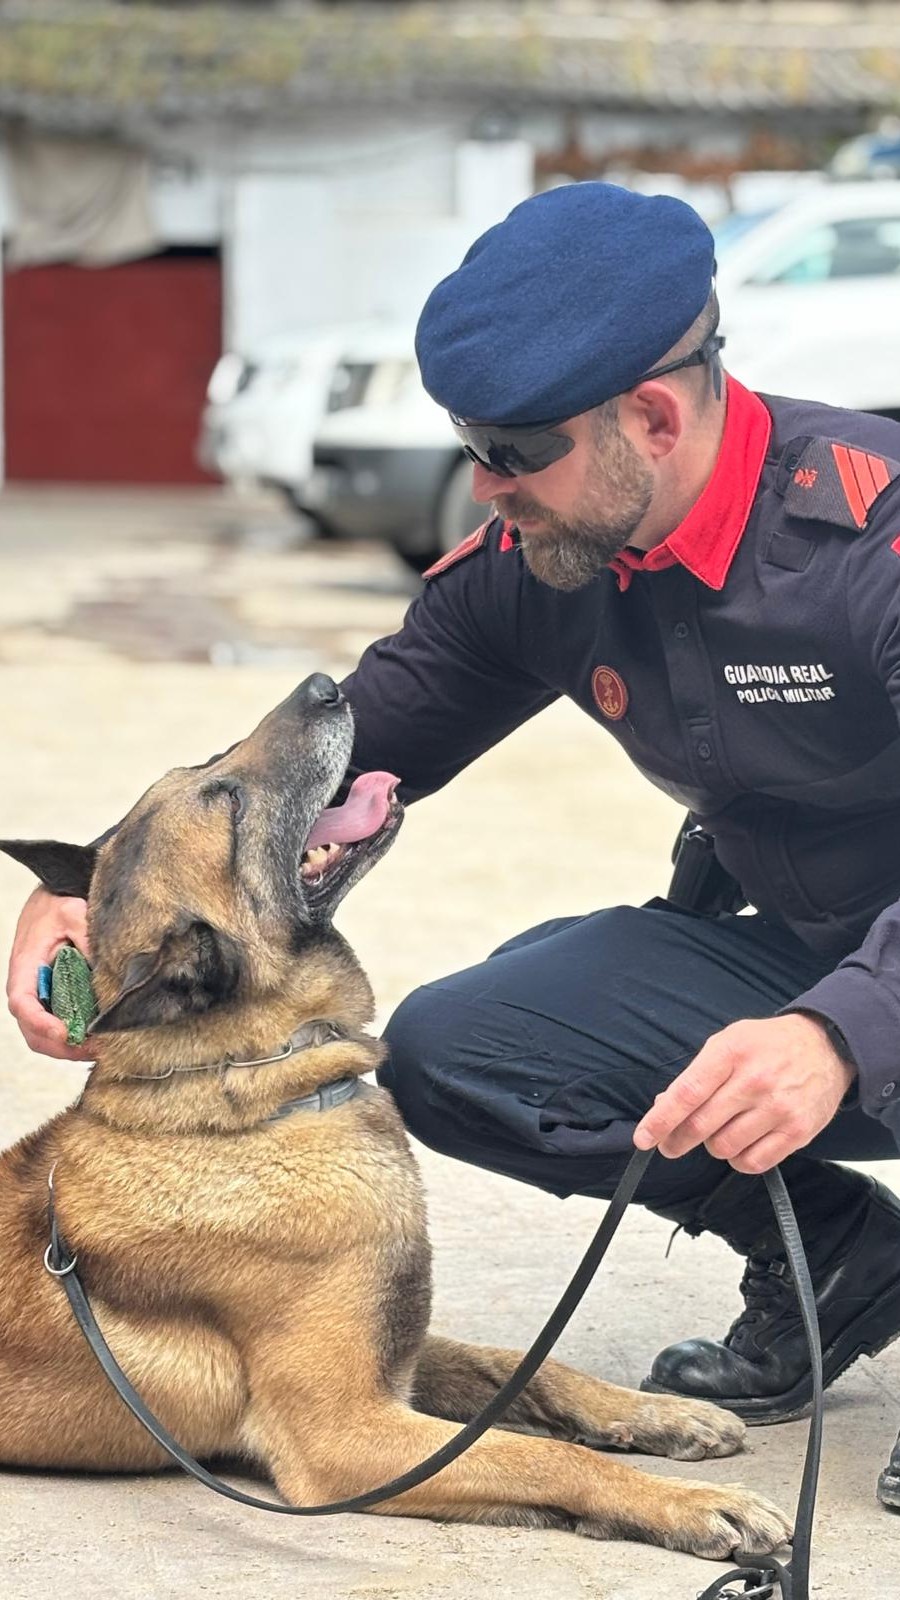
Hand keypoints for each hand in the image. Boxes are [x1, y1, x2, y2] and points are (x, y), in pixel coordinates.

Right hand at [6, 887, 93, 1061]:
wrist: (52, 902)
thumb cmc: (57, 909)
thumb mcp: (73, 914)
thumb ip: (87, 938)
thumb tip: (105, 969)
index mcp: (24, 969)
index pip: (23, 1005)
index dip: (42, 1024)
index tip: (67, 1033)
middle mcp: (26, 990)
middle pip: (33, 1033)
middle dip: (62, 1046)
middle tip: (94, 1048)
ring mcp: (37, 999)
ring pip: (43, 1038)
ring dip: (68, 1049)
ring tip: (99, 1048)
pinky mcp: (50, 1002)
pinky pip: (55, 1029)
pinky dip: (71, 1041)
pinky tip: (95, 1040)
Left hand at [633, 1014, 855, 1174]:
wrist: (827, 1046)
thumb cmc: (768, 1045)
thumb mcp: (728, 1042)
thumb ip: (696, 1075)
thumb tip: (663, 1108)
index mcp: (731, 1052)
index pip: (687, 1093)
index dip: (660, 1120)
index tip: (644, 1138)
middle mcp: (755, 1080)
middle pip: (700, 1126)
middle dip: (677, 1141)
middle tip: (670, 1144)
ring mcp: (779, 1107)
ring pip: (723, 1148)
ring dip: (713, 1146)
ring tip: (720, 1130)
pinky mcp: (798, 1131)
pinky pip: (753, 1163)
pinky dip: (739, 1159)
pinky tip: (742, 1143)